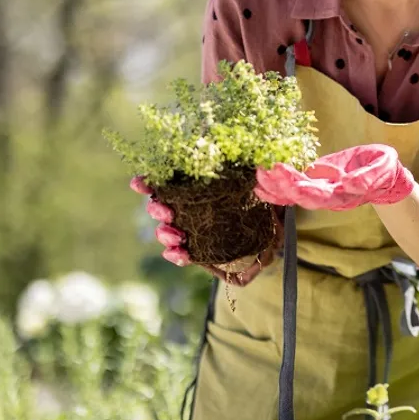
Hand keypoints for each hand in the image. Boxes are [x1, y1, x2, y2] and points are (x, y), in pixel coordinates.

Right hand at [131, 176, 279, 286]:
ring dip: (165, 235)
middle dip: (158, 211)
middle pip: (161, 208)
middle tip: (167, 212)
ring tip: (177, 236)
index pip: (165, 182)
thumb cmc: (265, 197)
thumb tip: (260, 163)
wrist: (279, 230)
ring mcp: (193, 230)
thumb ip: (257, 167)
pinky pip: (183, 255)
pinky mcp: (201, 253)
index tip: (139, 183)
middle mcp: (189, 208)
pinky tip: (181, 254)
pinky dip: (177, 256)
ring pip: (167, 233)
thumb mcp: (261, 177)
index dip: (148, 183)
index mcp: (196, 186)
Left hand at [254, 144, 415, 211]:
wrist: (384, 179)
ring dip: (274, 185)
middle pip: (300, 196)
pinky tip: (260, 182)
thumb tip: (348, 184)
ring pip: (293, 193)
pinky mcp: (316, 182)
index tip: (284, 173)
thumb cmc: (385, 171)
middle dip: (281, 184)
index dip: (299, 187)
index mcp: (344, 195)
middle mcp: (328, 197)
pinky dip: (275, 187)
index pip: (318, 195)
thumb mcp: (383, 167)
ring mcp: (320, 191)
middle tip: (265, 167)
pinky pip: (292, 188)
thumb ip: (368, 176)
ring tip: (259, 172)